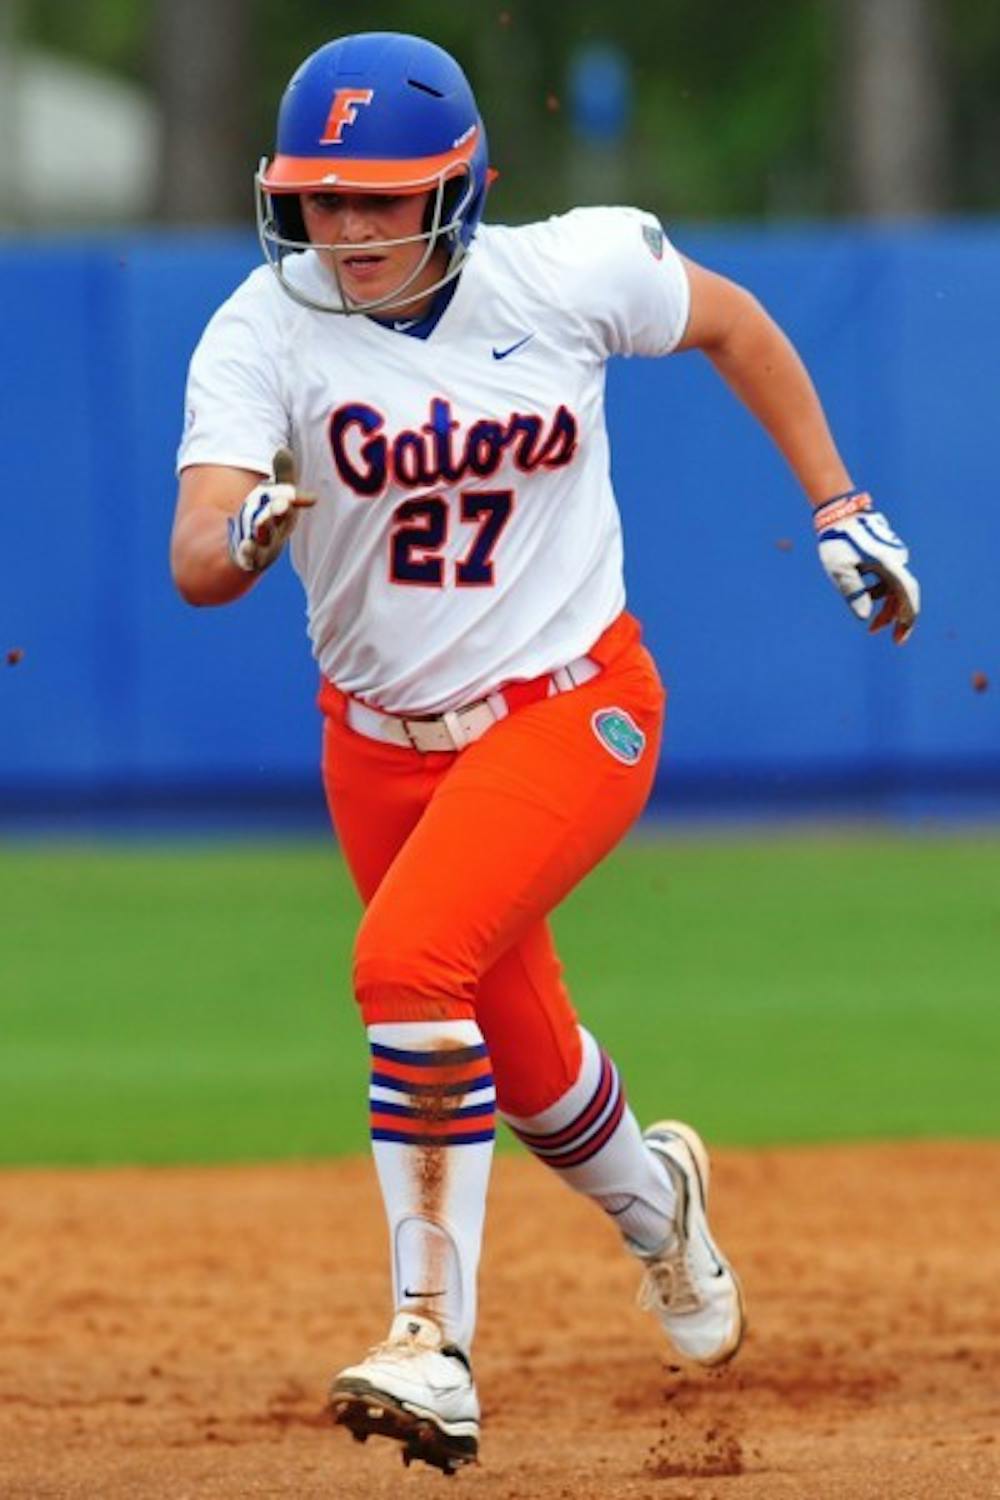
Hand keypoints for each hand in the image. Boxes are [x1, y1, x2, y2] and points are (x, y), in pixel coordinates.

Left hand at [227, 448, 314, 572]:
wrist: (241, 552)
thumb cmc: (264, 519)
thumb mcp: (272, 495)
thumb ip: (280, 476)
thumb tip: (283, 450)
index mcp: (285, 516)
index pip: (290, 504)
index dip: (294, 498)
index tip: (309, 496)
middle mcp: (278, 533)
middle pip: (280, 522)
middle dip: (281, 512)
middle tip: (281, 503)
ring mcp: (263, 548)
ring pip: (265, 539)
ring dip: (264, 530)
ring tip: (261, 521)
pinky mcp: (247, 560)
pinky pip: (249, 557)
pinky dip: (248, 552)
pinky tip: (245, 545)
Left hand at [813, 491, 919, 644]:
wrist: (838, 512)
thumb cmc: (837, 539)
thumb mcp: (839, 568)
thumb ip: (852, 592)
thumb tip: (865, 617)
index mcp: (889, 562)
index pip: (906, 592)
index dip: (908, 616)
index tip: (902, 636)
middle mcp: (896, 559)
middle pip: (904, 594)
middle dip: (899, 619)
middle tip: (895, 641)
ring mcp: (892, 557)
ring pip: (895, 589)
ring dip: (887, 609)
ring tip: (872, 629)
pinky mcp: (885, 557)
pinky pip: (888, 581)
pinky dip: (880, 595)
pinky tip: (866, 601)